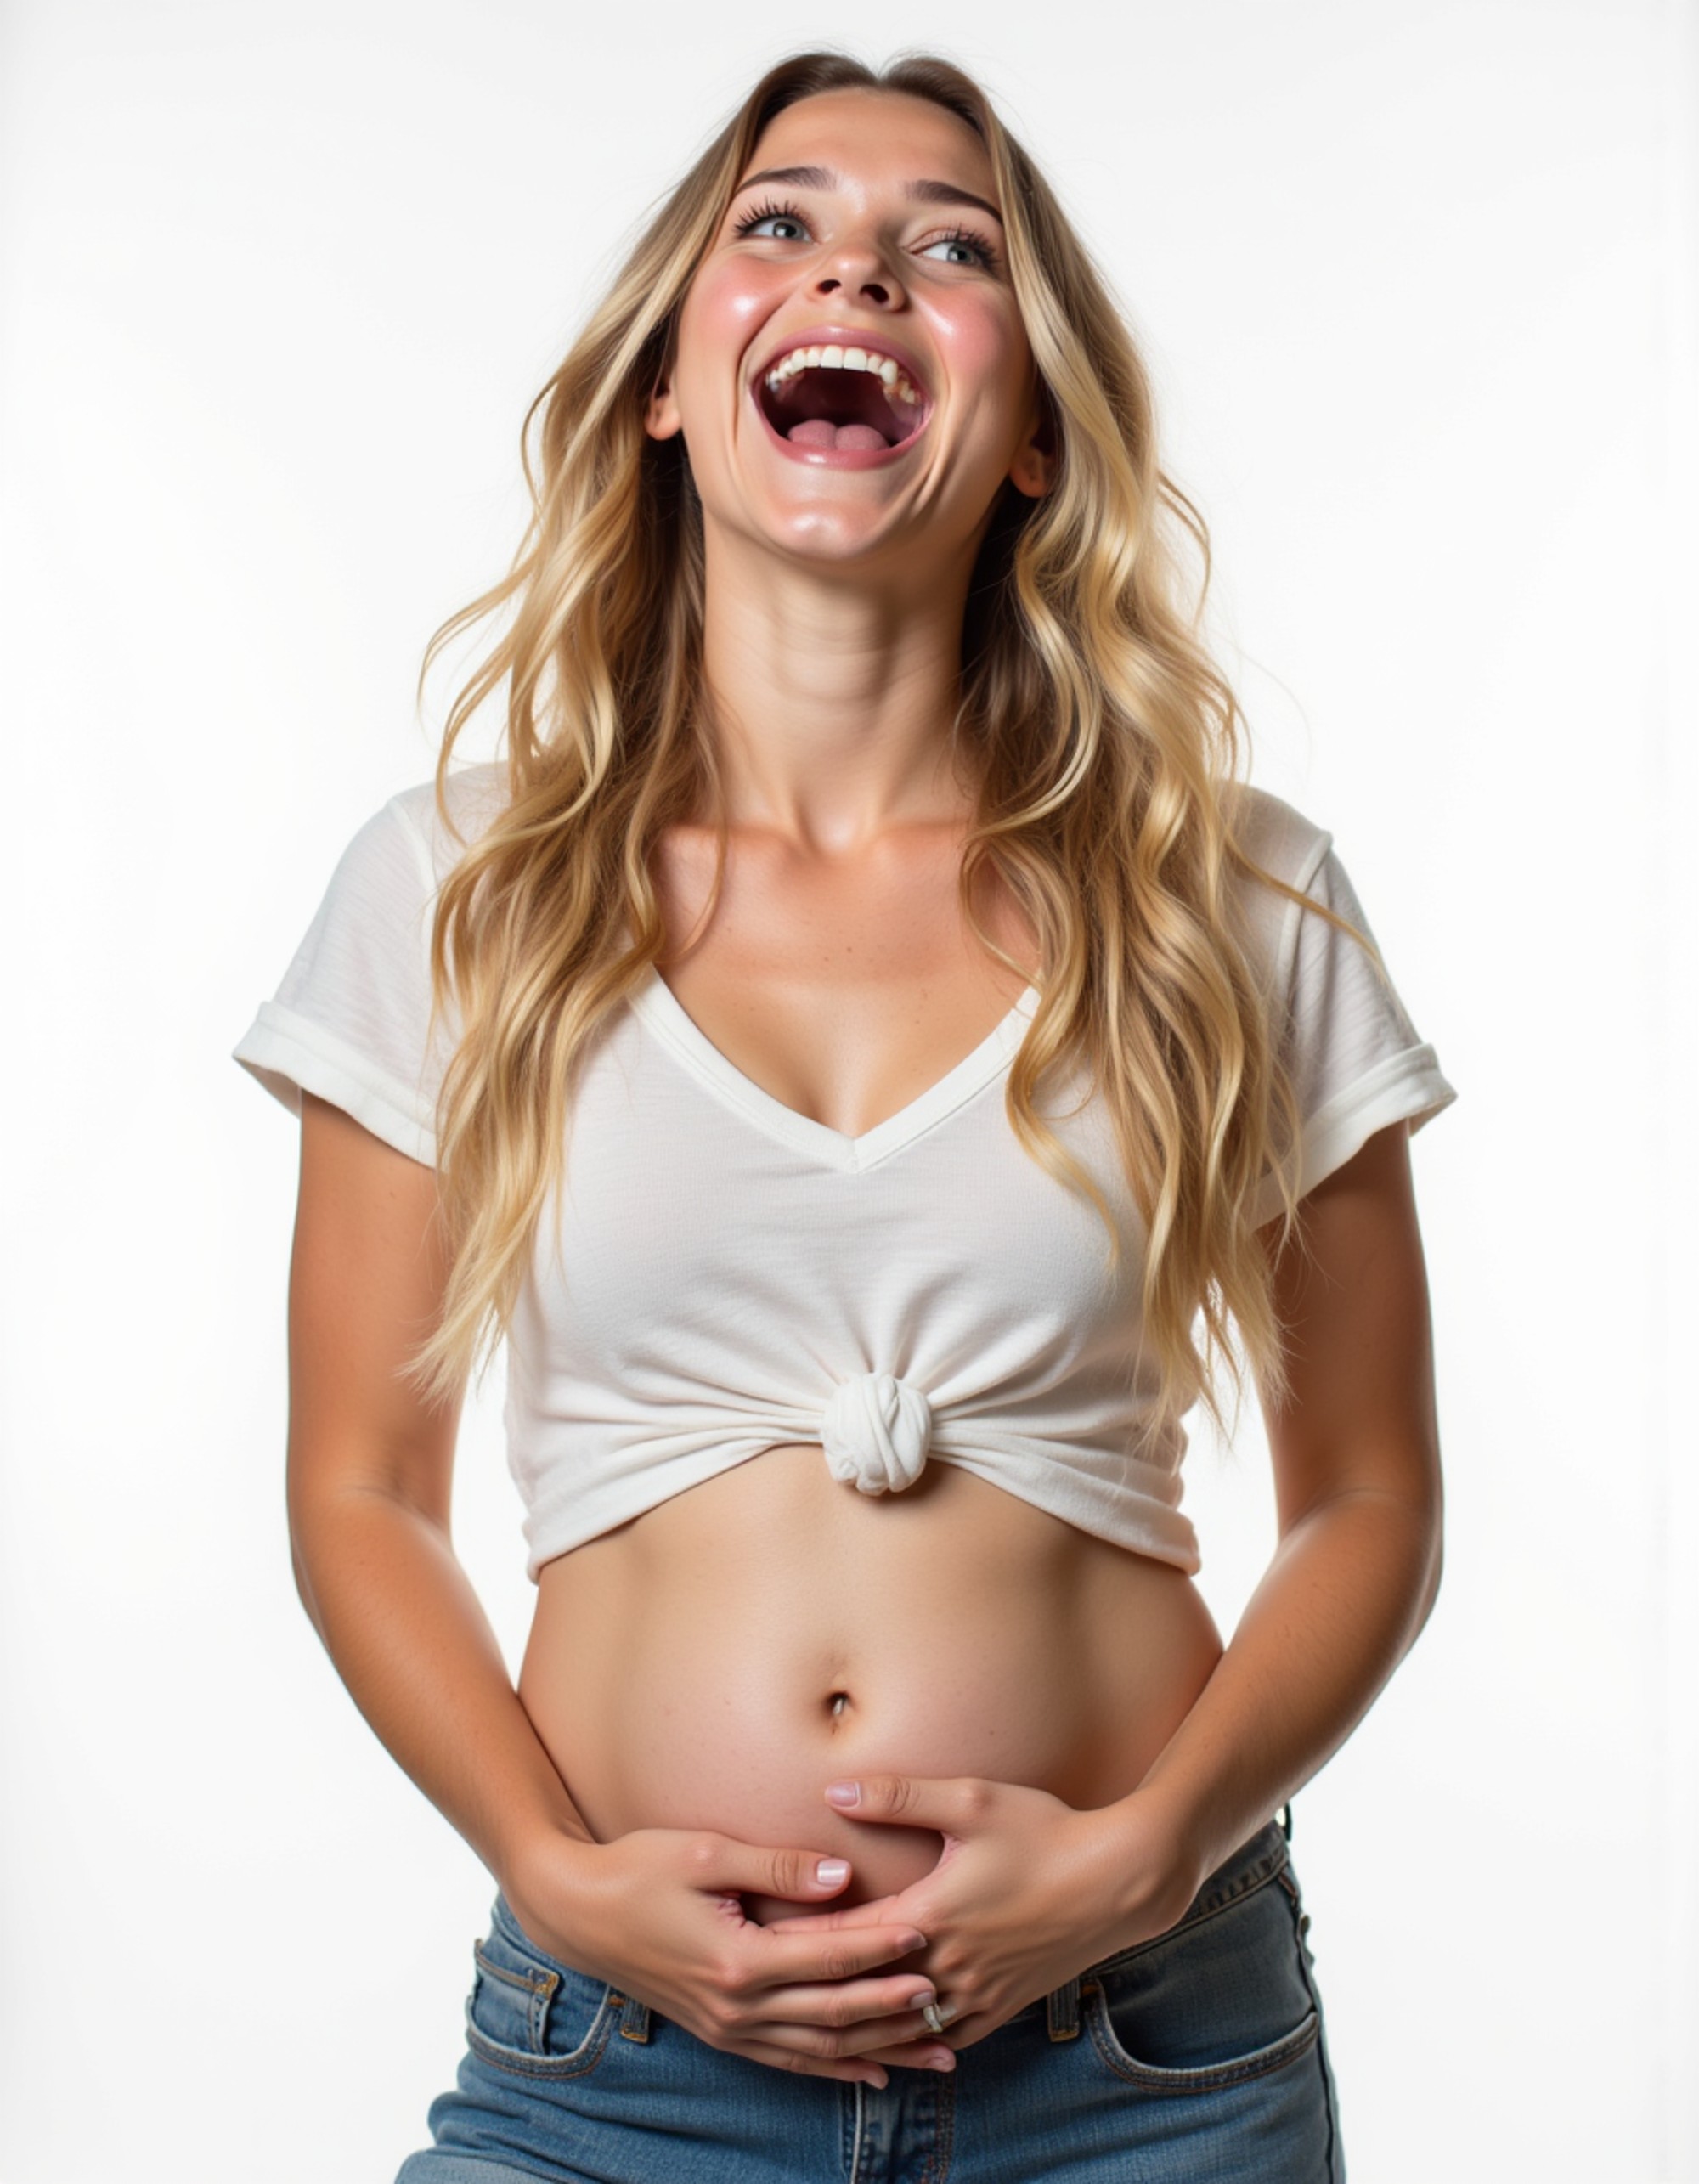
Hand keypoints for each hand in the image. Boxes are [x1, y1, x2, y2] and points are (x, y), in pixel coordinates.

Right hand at [502, 1824, 956, 2087]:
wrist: (579, 1912)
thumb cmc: (640, 1869)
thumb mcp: (706, 1853)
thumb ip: (778, 1869)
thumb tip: (843, 1877)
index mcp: (736, 1959)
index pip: (826, 1957)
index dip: (879, 1946)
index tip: (926, 1931)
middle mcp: (736, 2006)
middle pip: (834, 2013)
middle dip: (895, 2006)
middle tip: (950, 1997)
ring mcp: (729, 2028)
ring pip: (820, 2047)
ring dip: (881, 2048)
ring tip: (938, 2048)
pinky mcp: (721, 2032)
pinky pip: (790, 2061)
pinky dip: (836, 2068)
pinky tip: (875, 2072)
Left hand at [764, 1776, 1200, 2059]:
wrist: (1120, 1880)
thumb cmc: (1045, 1830)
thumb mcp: (970, 1800)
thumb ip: (898, 1796)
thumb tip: (835, 1792)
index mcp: (931, 1915)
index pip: (845, 1938)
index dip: (796, 1940)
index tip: (753, 1938)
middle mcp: (948, 1964)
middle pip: (863, 1990)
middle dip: (813, 1989)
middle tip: (764, 1987)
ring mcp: (978, 1991)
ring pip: (900, 2026)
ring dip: (856, 2026)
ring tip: (812, 2026)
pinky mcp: (1003, 2005)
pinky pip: (945, 2037)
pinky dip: (911, 2043)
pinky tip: (891, 2045)